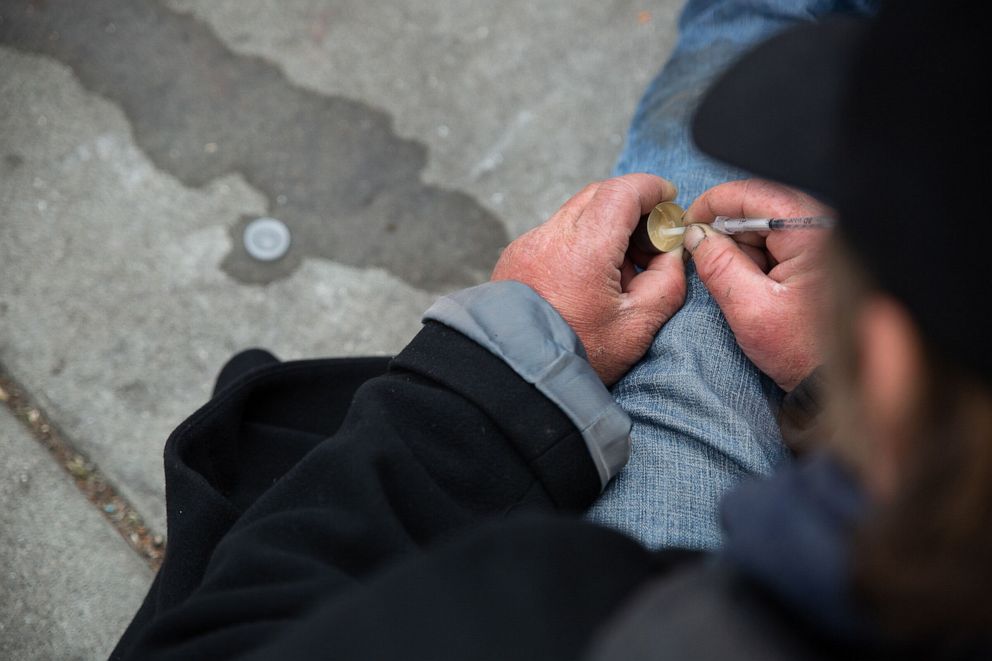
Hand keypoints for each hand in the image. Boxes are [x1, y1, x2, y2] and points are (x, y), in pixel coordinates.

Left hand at [492, 174, 686, 384]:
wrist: (517, 378)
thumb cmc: (576, 357)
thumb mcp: (637, 326)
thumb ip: (667, 281)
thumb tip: (671, 255)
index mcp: (584, 248)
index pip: (622, 191)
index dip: (651, 189)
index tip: (668, 199)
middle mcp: (550, 237)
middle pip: (598, 195)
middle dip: (631, 207)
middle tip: (651, 239)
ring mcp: (528, 245)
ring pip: (575, 213)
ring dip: (605, 227)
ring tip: (621, 272)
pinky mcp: (516, 257)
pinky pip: (555, 234)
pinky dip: (580, 242)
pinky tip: (590, 280)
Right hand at [683, 179, 831, 391]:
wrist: (841, 380)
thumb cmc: (804, 351)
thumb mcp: (749, 309)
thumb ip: (718, 265)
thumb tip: (696, 235)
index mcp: (813, 233)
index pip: (754, 194)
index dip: (713, 204)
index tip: (688, 222)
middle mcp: (825, 227)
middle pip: (761, 207)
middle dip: (727, 233)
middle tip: (707, 261)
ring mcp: (827, 240)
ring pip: (769, 225)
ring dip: (743, 250)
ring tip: (743, 287)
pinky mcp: (824, 254)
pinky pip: (782, 242)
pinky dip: (760, 260)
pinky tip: (757, 287)